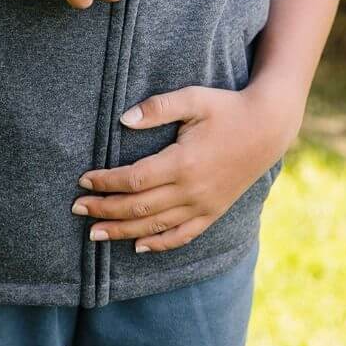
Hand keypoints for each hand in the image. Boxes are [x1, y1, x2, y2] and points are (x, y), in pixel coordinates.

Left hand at [71, 85, 284, 252]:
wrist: (268, 127)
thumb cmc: (227, 108)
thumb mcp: (193, 98)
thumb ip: (158, 108)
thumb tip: (123, 120)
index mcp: (183, 162)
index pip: (134, 180)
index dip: (106, 182)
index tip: (83, 179)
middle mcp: (191, 190)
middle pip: (139, 207)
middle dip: (105, 210)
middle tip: (78, 209)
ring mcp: (203, 205)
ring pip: (156, 227)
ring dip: (123, 231)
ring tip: (95, 234)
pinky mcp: (213, 212)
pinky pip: (183, 235)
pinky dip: (159, 244)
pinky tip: (138, 247)